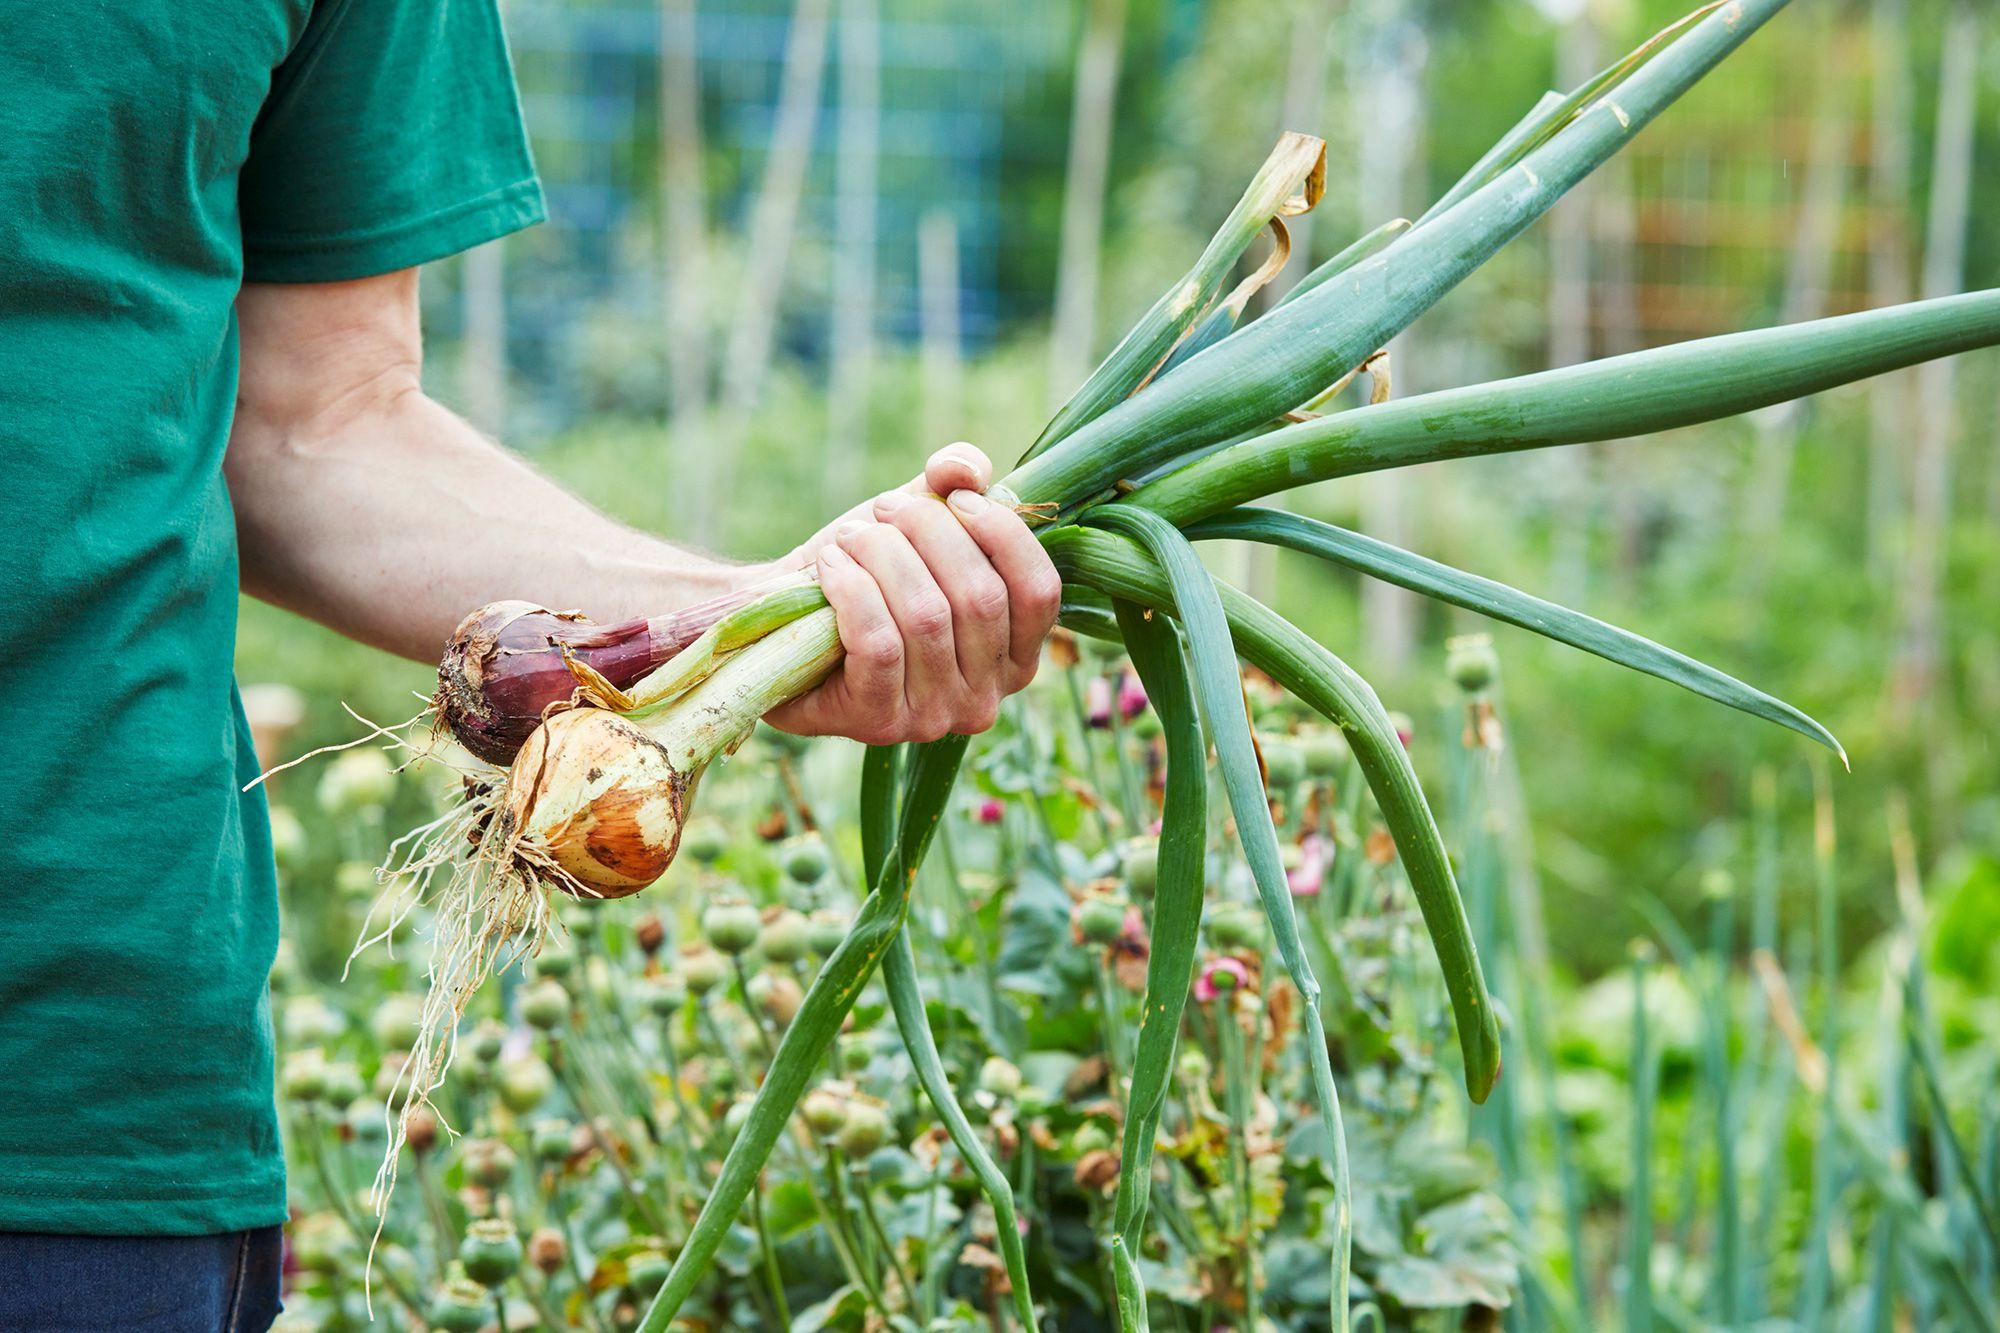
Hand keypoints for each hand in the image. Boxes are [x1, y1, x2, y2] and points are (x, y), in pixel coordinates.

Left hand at [767, 444, 1061, 742]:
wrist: (779, 628)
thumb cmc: (866, 576)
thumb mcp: (918, 521)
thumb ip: (957, 482)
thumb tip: (966, 469)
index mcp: (1015, 656)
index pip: (1039, 591)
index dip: (1002, 533)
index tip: (953, 496)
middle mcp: (985, 698)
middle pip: (979, 597)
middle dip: (928, 532)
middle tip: (883, 511)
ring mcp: (934, 718)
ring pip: (926, 616)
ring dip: (881, 556)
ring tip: (852, 538)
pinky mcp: (879, 722)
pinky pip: (879, 643)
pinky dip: (851, 589)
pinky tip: (831, 567)